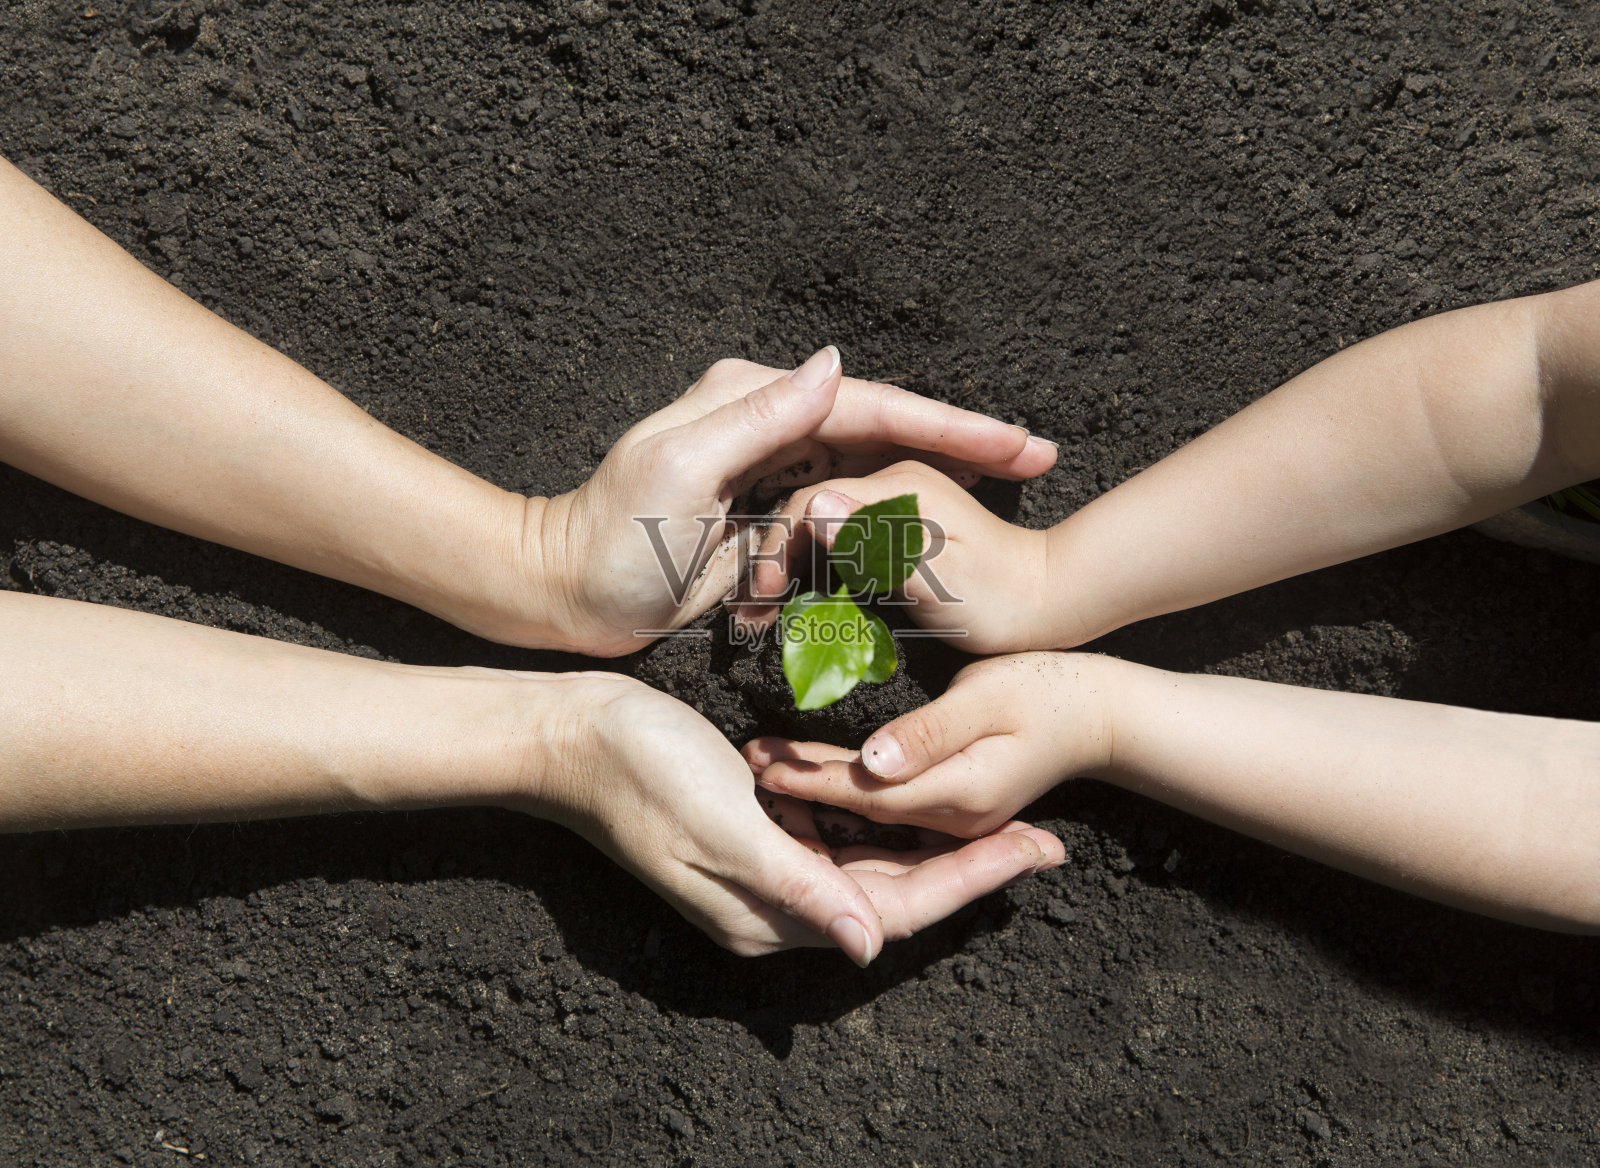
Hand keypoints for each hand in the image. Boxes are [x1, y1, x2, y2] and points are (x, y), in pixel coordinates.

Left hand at [506, 352, 1058, 655]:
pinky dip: (858, 542)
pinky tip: (884, 551)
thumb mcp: (680, 468)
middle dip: (962, 446)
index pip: (872, 405)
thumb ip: (760, 414)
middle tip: (1038, 459)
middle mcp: (767, 424)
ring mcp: (767, 472)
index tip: (1018, 442)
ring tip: (990, 493)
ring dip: (919, 493)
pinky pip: (831, 525)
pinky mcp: (761, 517)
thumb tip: (836, 363)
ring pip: (867, 479)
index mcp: (752, 399)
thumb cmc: (607, 538)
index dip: (952, 423)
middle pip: (887, 432)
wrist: (560, 593)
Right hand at [516, 671, 1065, 960]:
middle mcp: (772, 903)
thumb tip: (871, 948)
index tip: (1037, 854)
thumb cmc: (643, 773)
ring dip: (935, 842)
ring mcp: (763, 867)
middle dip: (971, 865)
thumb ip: (801, 888)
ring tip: (1003, 819)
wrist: (573, 734)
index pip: (895, 909)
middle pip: (895, 892)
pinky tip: (922, 797)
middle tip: (1045, 836)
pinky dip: (881, 819)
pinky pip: (837, 836)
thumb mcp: (726, 830)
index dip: (972, 882)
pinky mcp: (755, 831)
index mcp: (767, 915)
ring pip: (872, 864)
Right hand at [738, 460, 1068, 653]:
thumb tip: (815, 509)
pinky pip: (837, 543)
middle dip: (773, 560)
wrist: (1050, 603)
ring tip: (758, 617)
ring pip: (816, 527)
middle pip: (806, 510)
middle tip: (748, 616)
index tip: (761, 599)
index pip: (809, 501)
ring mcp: (891, 506)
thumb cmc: (1001, 598)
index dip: (778, 548)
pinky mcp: (894, 530)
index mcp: (895, 484)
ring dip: (786, 569)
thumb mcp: (936, 577)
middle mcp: (890, 484)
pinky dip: (810, 573)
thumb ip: (877, 543)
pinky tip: (791, 607)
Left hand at [744, 653, 1110, 837]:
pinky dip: (852, 790)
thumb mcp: (987, 700)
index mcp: (959, 796)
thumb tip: (870, 761)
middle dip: (806, 789)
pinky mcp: (957, 808)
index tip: (763, 762)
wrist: (1102, 712)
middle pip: (863, 810)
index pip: (867, 794)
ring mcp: (957, 821)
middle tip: (750, 762)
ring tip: (767, 764)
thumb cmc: (1049, 690)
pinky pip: (892, 808)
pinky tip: (815, 771)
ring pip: (873, 812)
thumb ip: (928, 733)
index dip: (812, 779)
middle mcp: (954, 821)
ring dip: (823, 790)